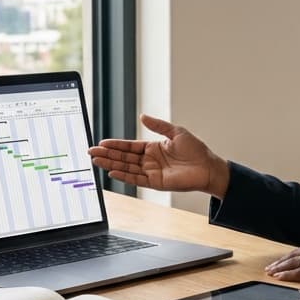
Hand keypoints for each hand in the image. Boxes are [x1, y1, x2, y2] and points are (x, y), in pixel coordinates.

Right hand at [88, 114, 229, 196]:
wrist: (208, 166)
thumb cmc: (195, 150)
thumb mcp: (175, 132)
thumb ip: (157, 125)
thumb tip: (142, 116)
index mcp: (153, 148)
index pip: (129, 146)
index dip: (115, 145)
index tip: (101, 143)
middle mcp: (149, 160)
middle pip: (124, 157)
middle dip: (107, 154)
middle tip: (91, 152)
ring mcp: (151, 172)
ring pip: (126, 167)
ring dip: (111, 164)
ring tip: (96, 161)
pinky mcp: (156, 182)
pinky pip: (136, 179)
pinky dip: (124, 176)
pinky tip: (113, 172)